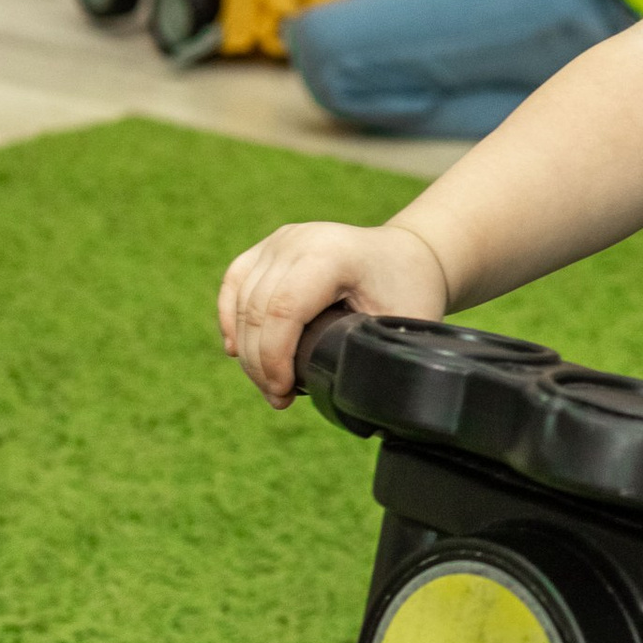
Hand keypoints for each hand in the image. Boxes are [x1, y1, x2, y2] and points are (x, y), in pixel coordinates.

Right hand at [216, 216, 448, 405]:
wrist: (408, 254)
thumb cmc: (411, 291)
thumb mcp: (405, 324)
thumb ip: (381, 358)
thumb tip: (357, 402)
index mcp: (332, 255)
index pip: (284, 310)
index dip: (274, 358)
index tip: (284, 393)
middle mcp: (299, 241)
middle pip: (258, 309)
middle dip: (260, 363)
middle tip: (279, 398)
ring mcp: (281, 240)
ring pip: (242, 301)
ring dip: (247, 350)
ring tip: (270, 384)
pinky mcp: (270, 246)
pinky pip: (235, 283)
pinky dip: (231, 318)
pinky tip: (236, 349)